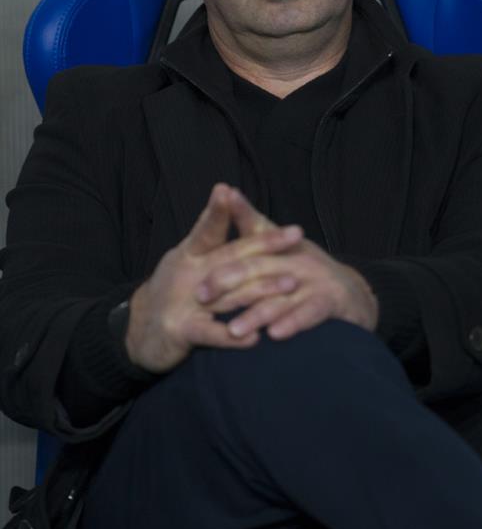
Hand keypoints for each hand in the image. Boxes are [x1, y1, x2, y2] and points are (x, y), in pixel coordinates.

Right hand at [125, 184, 302, 372]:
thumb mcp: (186, 258)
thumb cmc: (172, 291)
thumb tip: (224, 191)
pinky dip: (234, 337)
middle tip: (296, 234)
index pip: (207, 229)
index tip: (230, 190)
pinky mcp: (182, 331)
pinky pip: (213, 334)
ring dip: (262, 289)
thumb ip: (207, 233)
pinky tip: (256, 339)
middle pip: (229, 256)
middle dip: (265, 244)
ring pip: (229, 294)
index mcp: (189, 254)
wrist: (138, 333)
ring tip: (291, 283)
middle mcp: (188, 274)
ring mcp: (184, 302)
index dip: (218, 210)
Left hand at [197, 192, 379, 340]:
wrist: (351, 291)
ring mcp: (314, 281)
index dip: (221, 255)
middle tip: (202, 297)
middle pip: (258, 269)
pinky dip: (293, 323)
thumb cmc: (306, 266)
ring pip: (280, 297)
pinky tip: (274, 335)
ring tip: (233, 330)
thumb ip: (252, 222)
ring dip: (256, 314)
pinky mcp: (330, 301)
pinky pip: (310, 313)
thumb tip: (227, 191)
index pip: (249, 241)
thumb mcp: (280, 241)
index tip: (194, 259)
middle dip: (228, 283)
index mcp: (281, 244)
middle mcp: (296, 260)